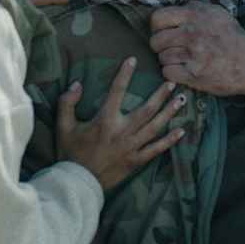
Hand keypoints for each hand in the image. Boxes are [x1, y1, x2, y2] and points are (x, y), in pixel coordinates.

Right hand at [56, 57, 185, 190]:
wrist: (76, 184)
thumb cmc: (70, 154)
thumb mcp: (63, 126)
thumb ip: (67, 102)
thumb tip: (76, 84)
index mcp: (105, 120)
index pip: (117, 90)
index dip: (125, 73)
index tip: (133, 59)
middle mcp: (122, 131)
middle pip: (147, 109)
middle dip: (160, 94)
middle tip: (172, 83)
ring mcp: (131, 147)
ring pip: (155, 127)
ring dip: (169, 113)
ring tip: (180, 101)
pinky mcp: (135, 161)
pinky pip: (156, 150)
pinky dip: (169, 141)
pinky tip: (181, 132)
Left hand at [149, 0, 244, 96]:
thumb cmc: (233, 38)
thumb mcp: (218, 14)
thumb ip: (196, 8)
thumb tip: (180, 5)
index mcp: (194, 16)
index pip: (158, 18)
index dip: (156, 28)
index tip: (162, 33)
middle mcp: (191, 33)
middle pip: (156, 41)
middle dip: (160, 47)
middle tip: (171, 49)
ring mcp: (192, 54)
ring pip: (161, 58)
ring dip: (169, 61)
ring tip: (183, 60)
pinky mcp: (193, 74)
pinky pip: (167, 73)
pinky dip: (173, 73)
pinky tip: (184, 70)